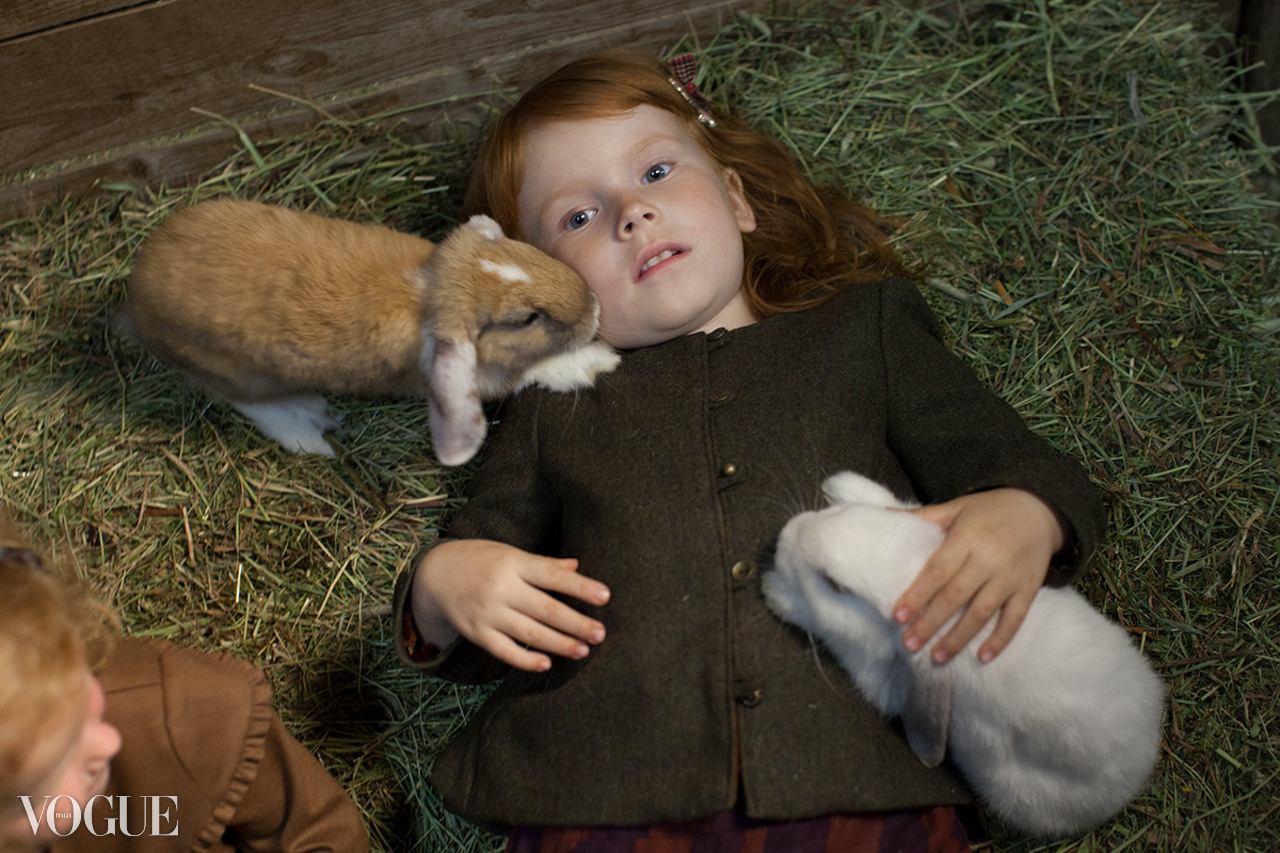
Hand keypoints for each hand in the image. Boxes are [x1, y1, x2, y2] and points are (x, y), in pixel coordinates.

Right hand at [410, 539, 609, 671]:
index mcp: (513, 563)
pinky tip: (547, 664)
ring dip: (559, 644)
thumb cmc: (480, 560)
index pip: (553, 575)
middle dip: (576, 623)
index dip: (580, 586)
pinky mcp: (476, 633)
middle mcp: (501, 588)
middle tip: (601, 634)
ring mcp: (488, 613)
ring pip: (529, 633)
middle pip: (545, 609)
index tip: (605, 596)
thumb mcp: (510, 553)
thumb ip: (543, 564)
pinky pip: (504, 651)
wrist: (433, 574)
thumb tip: (577, 566)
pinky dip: (526, 660)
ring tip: (583, 651)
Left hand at [892, 488, 1063, 663]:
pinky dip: (1000, 639)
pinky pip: (1015, 619)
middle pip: (955, 597)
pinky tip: (982, 657)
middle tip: (909, 644)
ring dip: (958, 637)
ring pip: (981, 613)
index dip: (917, 595)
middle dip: (930, 623)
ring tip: (937, 657)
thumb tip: (884, 513)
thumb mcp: (956, 507)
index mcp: (967, 538)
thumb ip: (923, 516)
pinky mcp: (1028, 589)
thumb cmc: (990, 510)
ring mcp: (1010, 577)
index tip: (897, 616)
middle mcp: (989, 559)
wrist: (1040, 509)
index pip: (937, 571)